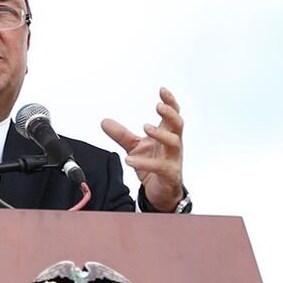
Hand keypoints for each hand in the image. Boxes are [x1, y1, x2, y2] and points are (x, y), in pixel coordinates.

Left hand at [101, 87, 183, 211]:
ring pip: (174, 142)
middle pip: (178, 124)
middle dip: (170, 114)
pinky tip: (130, 160)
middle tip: (158, 106)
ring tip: (146, 127)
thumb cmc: (153, 166)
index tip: (162, 90)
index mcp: (167, 135)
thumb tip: (104, 121)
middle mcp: (173, 145)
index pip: (173, 115)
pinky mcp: (169, 174)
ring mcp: (173, 159)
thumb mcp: (135, 147)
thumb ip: (122, 134)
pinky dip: (144, 162)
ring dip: (160, 133)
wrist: (160, 192)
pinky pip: (159, 166)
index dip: (170, 102)